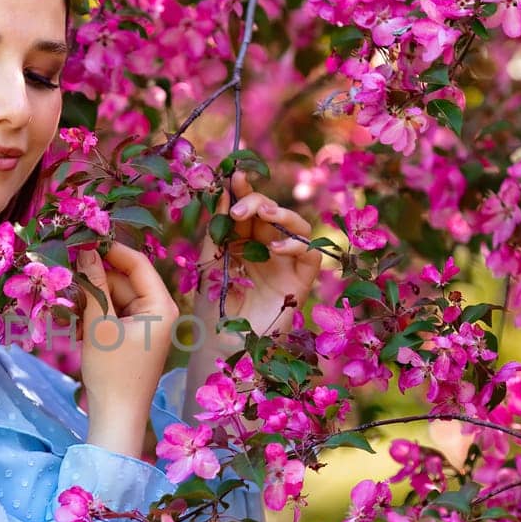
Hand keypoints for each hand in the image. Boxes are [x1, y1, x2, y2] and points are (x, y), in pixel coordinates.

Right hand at [74, 241, 179, 456]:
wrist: (116, 417)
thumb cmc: (112, 373)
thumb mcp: (99, 325)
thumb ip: (93, 285)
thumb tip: (86, 250)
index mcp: (161, 306)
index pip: (138, 263)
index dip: (110, 249)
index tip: (82, 240)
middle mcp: (160, 312)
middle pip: (124, 280)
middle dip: (96, 277)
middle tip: (65, 271)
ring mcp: (147, 325)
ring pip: (115, 297)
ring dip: (91, 298)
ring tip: (68, 304)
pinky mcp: (133, 338)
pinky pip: (113, 314)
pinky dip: (95, 314)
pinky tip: (76, 324)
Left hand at [193, 169, 321, 339]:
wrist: (222, 345)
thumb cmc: (211, 307)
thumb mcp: (209, 263)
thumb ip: (217, 230)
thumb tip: (222, 192)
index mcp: (243, 242)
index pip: (247, 210)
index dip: (244, 191)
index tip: (235, 176)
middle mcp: (266, 249)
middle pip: (272, 213)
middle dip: (257, 202)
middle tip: (239, 206)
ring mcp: (285, 264)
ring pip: (297, 226)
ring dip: (281, 214)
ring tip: (263, 214)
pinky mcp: (301, 282)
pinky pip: (311, 254)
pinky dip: (297, 244)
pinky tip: (276, 248)